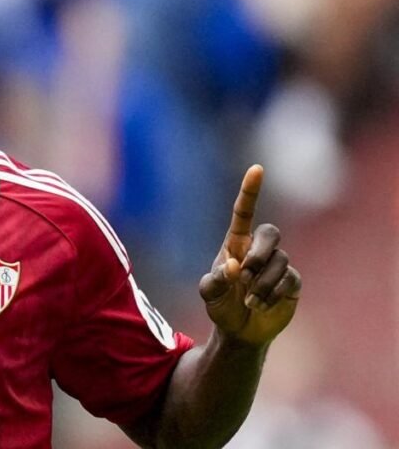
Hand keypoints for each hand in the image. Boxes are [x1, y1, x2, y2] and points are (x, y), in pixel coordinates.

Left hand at [199, 165, 301, 345]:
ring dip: (262, 283)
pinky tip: (261, 305)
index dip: (250, 191)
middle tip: (243, 275)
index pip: (244, 212)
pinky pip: (290, 279)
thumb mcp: (209, 294)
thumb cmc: (221, 305)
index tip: (257, 169)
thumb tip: (233, 266)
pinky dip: (273, 294)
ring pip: (280, 261)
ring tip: (250, 301)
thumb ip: (216, 280)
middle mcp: (258, 250)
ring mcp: (278, 265)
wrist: (239, 330)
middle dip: (259, 253)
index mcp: (235, 244)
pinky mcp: (291, 282)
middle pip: (270, 232)